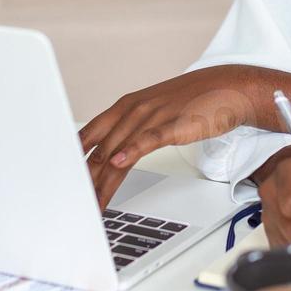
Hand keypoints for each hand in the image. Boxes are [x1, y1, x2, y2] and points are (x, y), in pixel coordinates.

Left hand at [79, 66, 265, 209]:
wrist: (228, 88)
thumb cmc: (192, 103)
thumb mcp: (154, 113)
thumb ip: (130, 132)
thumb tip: (111, 156)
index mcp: (125, 107)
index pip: (89, 136)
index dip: (73, 160)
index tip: (61, 182)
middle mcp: (134, 110)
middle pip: (100, 148)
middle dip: (84, 178)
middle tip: (72, 202)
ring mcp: (153, 115)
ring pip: (119, 149)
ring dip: (102, 179)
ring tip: (91, 201)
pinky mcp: (174, 124)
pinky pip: (149, 139)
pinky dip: (132, 150)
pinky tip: (119, 163)